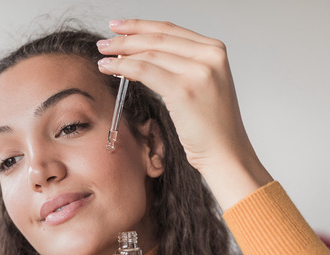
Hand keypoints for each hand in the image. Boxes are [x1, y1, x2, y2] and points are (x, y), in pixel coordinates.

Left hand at [96, 19, 272, 209]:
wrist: (226, 153)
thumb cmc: (213, 126)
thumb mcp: (202, 85)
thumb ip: (182, 65)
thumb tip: (143, 54)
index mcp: (215, 51)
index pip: (171, 30)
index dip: (141, 26)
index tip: (120, 27)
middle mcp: (210, 56)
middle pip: (158, 38)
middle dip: (126, 38)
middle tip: (105, 42)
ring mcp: (199, 71)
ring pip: (149, 53)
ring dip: (121, 53)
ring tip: (103, 56)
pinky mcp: (184, 90)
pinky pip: (144, 71)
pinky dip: (123, 68)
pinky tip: (109, 68)